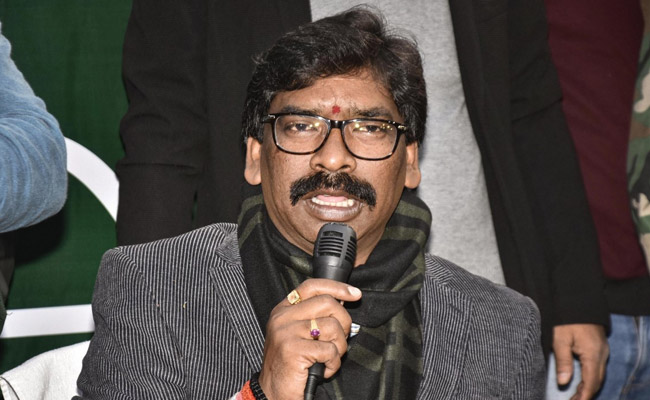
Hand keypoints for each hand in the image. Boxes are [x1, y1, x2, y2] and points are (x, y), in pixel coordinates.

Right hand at [258, 279, 362, 399]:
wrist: (273, 393)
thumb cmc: (291, 365)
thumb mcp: (298, 333)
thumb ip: (314, 316)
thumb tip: (343, 301)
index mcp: (283, 310)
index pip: (312, 286)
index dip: (337, 287)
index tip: (354, 294)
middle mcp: (282, 317)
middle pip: (328, 303)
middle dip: (344, 322)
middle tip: (339, 339)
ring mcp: (286, 332)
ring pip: (332, 326)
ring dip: (339, 347)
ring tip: (328, 358)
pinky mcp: (293, 349)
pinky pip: (329, 350)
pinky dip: (333, 363)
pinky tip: (324, 369)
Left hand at [553, 324, 607, 399]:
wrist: (577, 300)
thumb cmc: (567, 318)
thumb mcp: (560, 339)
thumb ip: (563, 361)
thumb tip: (564, 382)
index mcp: (593, 354)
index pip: (591, 382)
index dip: (584, 395)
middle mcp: (602, 354)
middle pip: (597, 380)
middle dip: (586, 394)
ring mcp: (602, 350)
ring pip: (598, 374)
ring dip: (588, 386)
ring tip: (575, 396)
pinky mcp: (599, 346)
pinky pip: (597, 367)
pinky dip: (590, 377)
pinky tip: (580, 381)